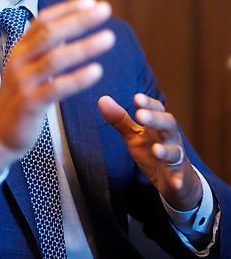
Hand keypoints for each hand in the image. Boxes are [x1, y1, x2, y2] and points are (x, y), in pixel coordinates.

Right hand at [0, 0, 114, 174]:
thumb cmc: (19, 96)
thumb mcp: (28, 67)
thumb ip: (46, 48)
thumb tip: (70, 25)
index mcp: (20, 49)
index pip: (43, 21)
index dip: (67, 9)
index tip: (92, 1)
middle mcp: (19, 60)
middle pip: (50, 33)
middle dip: (79, 20)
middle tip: (105, 9)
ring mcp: (22, 81)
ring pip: (55, 58)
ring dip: (84, 46)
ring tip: (109, 37)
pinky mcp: (29, 103)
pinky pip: (56, 88)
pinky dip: (78, 79)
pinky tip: (97, 71)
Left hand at [98, 93, 202, 210]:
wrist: (176, 180)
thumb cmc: (152, 151)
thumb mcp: (133, 134)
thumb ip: (119, 119)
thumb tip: (102, 99)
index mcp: (157, 125)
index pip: (156, 109)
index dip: (148, 103)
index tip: (136, 97)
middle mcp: (169, 138)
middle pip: (168, 124)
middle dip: (155, 119)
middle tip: (140, 114)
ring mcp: (176, 157)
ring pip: (174, 151)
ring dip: (166, 150)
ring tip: (156, 149)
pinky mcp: (178, 177)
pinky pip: (180, 178)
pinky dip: (178, 180)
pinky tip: (175, 183)